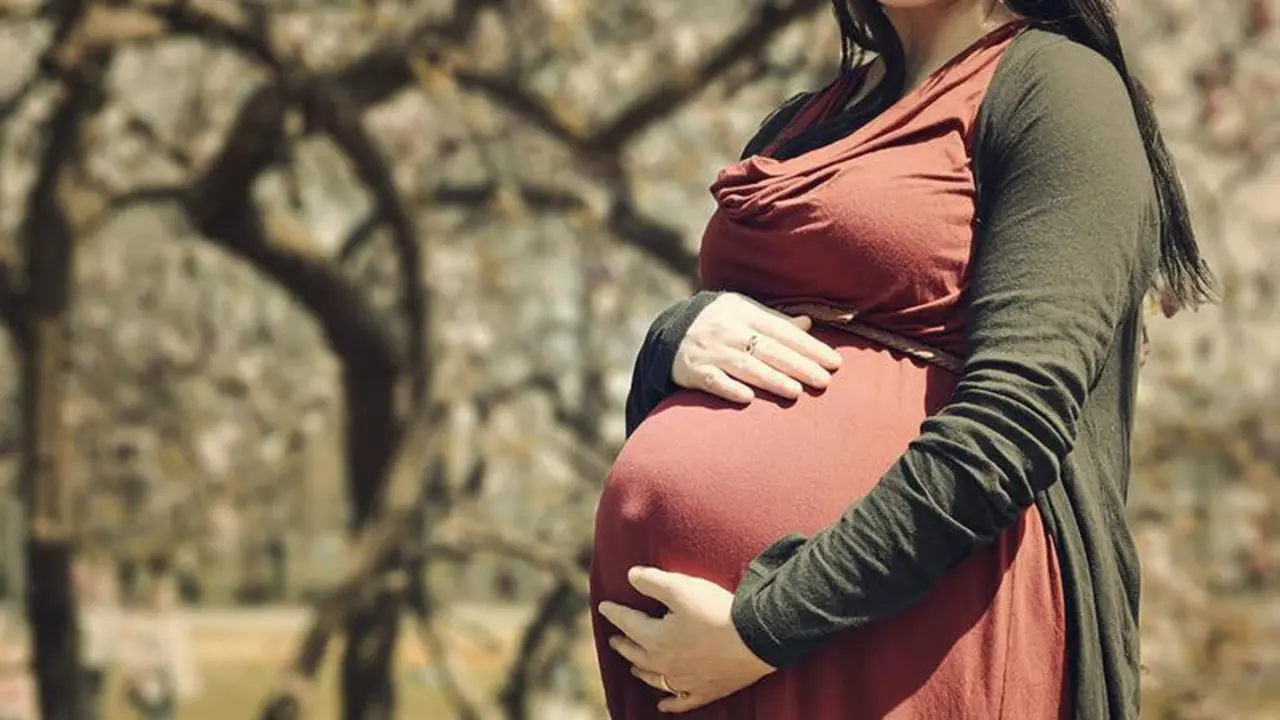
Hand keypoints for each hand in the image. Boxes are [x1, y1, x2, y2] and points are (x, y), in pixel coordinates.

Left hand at [597, 567, 774, 712]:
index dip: (614, 612)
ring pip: (654, 678)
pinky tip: (662, 705)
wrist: (755, 639)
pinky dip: (669, 704)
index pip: (627, 622)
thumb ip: (652, 581)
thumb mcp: (681, 588)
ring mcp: (684, 681)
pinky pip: (681, 702)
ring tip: (632, 665)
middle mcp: (664, 663)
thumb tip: (630, 576)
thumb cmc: (716, 611)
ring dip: (640, 670)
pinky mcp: (705, 691)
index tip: (604, 606)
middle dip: (623, 643)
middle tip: (614, 639)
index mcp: (655, 638)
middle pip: (636, 653)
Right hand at [674, 293, 842, 403]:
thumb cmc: (718, 324)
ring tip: (796, 392)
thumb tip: (808, 324)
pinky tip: (747, 399)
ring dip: (771, 379)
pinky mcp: (692, 371)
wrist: (669, 333)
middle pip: (768, 349)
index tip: (833, 362)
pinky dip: (728, 388)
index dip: (809, 346)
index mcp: (743, 312)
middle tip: (824, 381)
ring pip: (744, 366)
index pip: (782, 331)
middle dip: (798, 365)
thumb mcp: (743, 313)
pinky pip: (712, 381)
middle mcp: (727, 330)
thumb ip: (774, 320)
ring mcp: (709, 351)